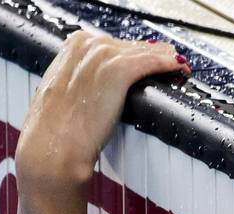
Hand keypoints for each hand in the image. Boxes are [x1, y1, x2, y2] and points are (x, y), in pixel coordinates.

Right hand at [16, 32, 188, 186]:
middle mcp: (86, 46)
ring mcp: (102, 57)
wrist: (53, 149)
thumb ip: (76, 84)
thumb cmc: (54, 133)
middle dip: (150, 55)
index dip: (131, 53)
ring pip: (144, 52)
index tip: (144, 61)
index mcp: (71, 48)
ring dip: (164, 60)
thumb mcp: (59, 96)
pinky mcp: (118, 72)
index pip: (111, 44)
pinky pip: (152, 62)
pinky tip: (180, 70)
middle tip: (167, 66)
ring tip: (179, 69)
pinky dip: (169, 65)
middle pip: (129, 46)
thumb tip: (94, 89)